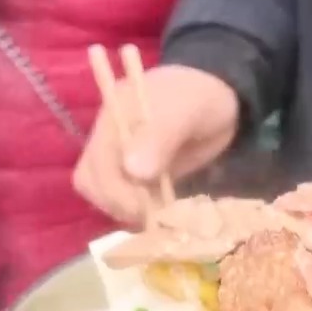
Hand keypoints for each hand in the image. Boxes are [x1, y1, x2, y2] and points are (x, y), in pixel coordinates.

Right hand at [74, 65, 238, 224]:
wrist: (219, 97)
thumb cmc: (200, 97)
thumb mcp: (186, 109)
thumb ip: (160, 134)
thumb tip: (132, 170)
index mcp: (112, 119)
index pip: (94, 166)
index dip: (115, 192)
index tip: (145, 207)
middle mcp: (108, 140)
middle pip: (91, 184)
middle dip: (119, 205)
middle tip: (156, 213)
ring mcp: (118, 157)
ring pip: (103, 195)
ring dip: (128, 210)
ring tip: (162, 211)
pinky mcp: (133, 174)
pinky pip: (122, 199)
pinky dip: (139, 210)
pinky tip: (162, 209)